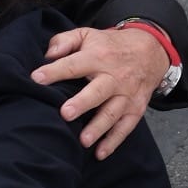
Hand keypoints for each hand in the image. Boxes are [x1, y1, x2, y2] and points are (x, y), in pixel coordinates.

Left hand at [31, 26, 168, 159]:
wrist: (151, 50)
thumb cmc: (109, 45)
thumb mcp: (87, 34)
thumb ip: (65, 41)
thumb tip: (47, 55)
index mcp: (98, 57)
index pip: (74, 65)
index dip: (54, 71)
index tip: (36, 79)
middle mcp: (114, 76)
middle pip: (98, 91)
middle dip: (83, 103)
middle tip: (66, 114)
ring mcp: (126, 94)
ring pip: (112, 112)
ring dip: (98, 127)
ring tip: (83, 141)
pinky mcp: (135, 108)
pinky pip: (126, 127)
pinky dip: (114, 141)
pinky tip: (100, 153)